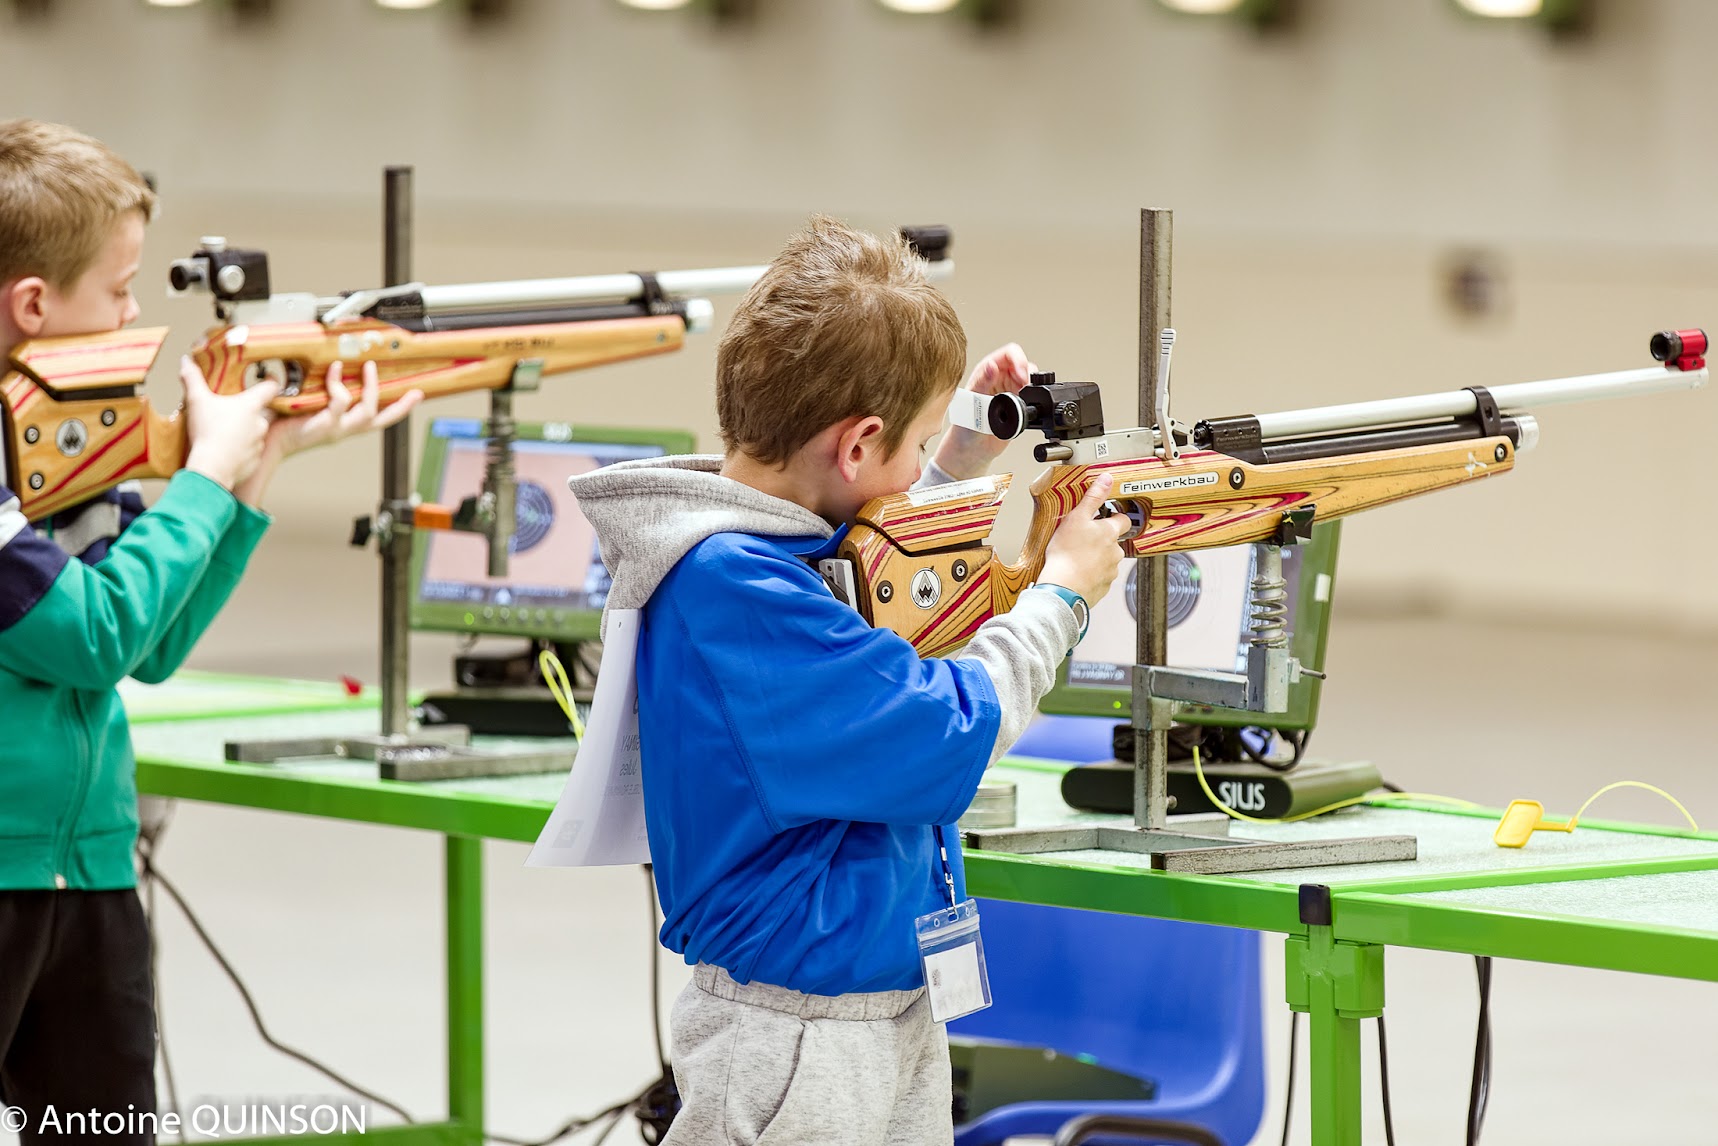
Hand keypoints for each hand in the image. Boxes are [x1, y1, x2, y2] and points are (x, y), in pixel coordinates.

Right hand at [181, 356, 278, 490]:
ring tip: (224, 433)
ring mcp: (260, 443)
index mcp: (251, 406)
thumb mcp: (197, 400)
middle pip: (260, 411)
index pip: (271, 387)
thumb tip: (186, 361)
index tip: (268, 377)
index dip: (271, 380)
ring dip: (244, 431)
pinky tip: (226, 451)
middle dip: (248, 410)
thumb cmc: (207, 431)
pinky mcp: (255, 460)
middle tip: (230, 410)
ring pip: (255, 433)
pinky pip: (250, 452)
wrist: (212, 467)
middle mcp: (261, 423)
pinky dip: (241, 450)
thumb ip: (192, 378)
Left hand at [265, 360, 422, 458]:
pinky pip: (340, 401)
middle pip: (382, 420)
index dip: (399, 409)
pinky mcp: (326, 424)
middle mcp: (345, 429)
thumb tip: (334, 366)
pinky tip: (334, 370)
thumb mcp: (311, 402)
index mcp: (344, 425)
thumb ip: (324, 391)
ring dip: (370, 387)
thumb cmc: (282, 419)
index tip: (414, 397)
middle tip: (415, 393)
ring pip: (367, 410)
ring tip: (368, 367)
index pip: (378, 418)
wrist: (267, 437)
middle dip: (401, 407)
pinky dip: (338, 383)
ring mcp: (337, 428)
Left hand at [930, 342, 1034, 480]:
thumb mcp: (973, 401)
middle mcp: (1000, 378)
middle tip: (1024, 387)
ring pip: (1031, 378)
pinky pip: (1033, 395)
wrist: (974, 450)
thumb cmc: (966, 426)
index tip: (1021, 375)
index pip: (1009, 354)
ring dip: (1032, 385)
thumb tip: (991, 366)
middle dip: (1027, 373)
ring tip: (1024, 398)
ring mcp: (1011, 390)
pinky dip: (1035, 398)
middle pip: (1023, 363)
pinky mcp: (1020, 403)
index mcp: (986, 371)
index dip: (1018, 360)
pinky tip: (1027, 406)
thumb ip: (982, 382)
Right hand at [1038, 473, 1132, 606]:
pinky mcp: (1102, 587)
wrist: (1062, 587)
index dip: (1114, 516)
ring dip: (1097, 558)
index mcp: (1110, 533)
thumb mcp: (1077, 517)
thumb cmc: (1066, 554)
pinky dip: (1091, 575)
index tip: (1106, 516)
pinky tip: (1077, 572)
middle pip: (1114, 541)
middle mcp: (1115, 552)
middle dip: (1102, 540)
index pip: (1123, 520)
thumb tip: (1106, 479)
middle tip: (1083, 539)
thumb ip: (1093, 497)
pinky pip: (1099, 578)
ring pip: (1107, 560)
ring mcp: (1110, 571)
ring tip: (1077, 557)